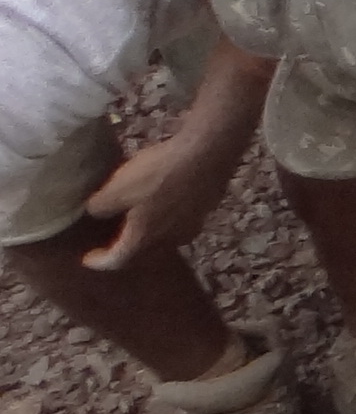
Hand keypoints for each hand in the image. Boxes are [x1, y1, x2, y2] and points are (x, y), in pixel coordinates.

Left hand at [80, 116, 256, 271]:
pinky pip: (180, 222)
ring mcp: (192, 224)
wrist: (209, 151)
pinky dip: (166, 219)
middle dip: (126, 249)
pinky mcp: (206, 208)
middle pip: (143, 253)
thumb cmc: (159, 173)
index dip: (99, 261)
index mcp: (144, 238)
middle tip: (112, 240)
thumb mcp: (117, 188)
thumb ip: (99, 206)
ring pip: (164, 238)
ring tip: (138, 221)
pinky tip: (165, 203)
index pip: (117, 261)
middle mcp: (170, 239)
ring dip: (148, 234)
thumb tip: (96, 212)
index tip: (88, 258)